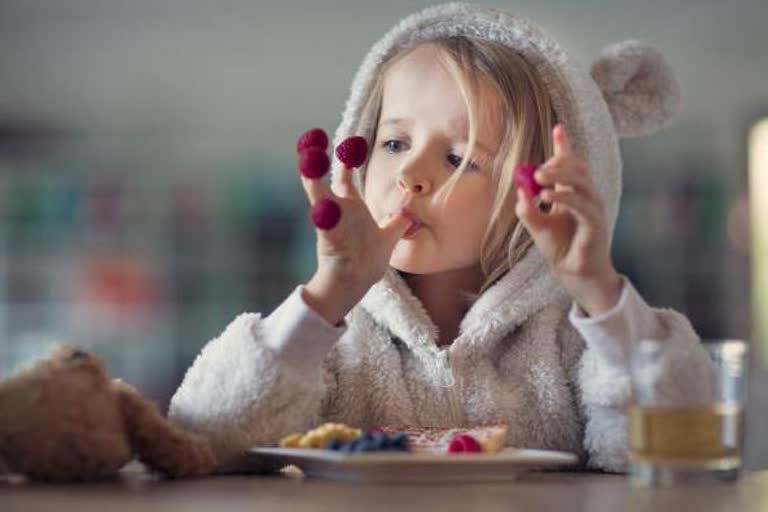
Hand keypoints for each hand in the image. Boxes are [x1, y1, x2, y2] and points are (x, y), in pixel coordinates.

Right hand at [299, 155, 410, 324]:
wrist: (355, 284)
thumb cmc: (367, 262)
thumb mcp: (387, 238)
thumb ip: (396, 223)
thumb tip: (409, 213)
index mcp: (352, 207)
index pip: (346, 175)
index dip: (348, 157)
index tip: (351, 140)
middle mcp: (339, 209)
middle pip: (326, 176)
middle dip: (318, 157)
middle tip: (313, 138)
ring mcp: (332, 221)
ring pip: (317, 193)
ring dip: (312, 175)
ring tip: (308, 156)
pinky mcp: (329, 236)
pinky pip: (324, 221)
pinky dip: (323, 211)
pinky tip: (323, 202)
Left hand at [514, 124, 621, 315]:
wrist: (574, 275)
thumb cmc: (560, 250)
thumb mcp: (537, 226)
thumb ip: (528, 208)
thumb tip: (520, 190)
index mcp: (573, 194)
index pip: (571, 164)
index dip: (565, 145)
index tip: (558, 128)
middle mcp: (586, 197)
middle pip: (578, 167)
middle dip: (558, 162)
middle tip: (536, 171)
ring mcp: (593, 209)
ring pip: (582, 181)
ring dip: (560, 176)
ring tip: (539, 179)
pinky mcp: (596, 224)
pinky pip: (582, 205)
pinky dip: (565, 197)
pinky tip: (547, 196)